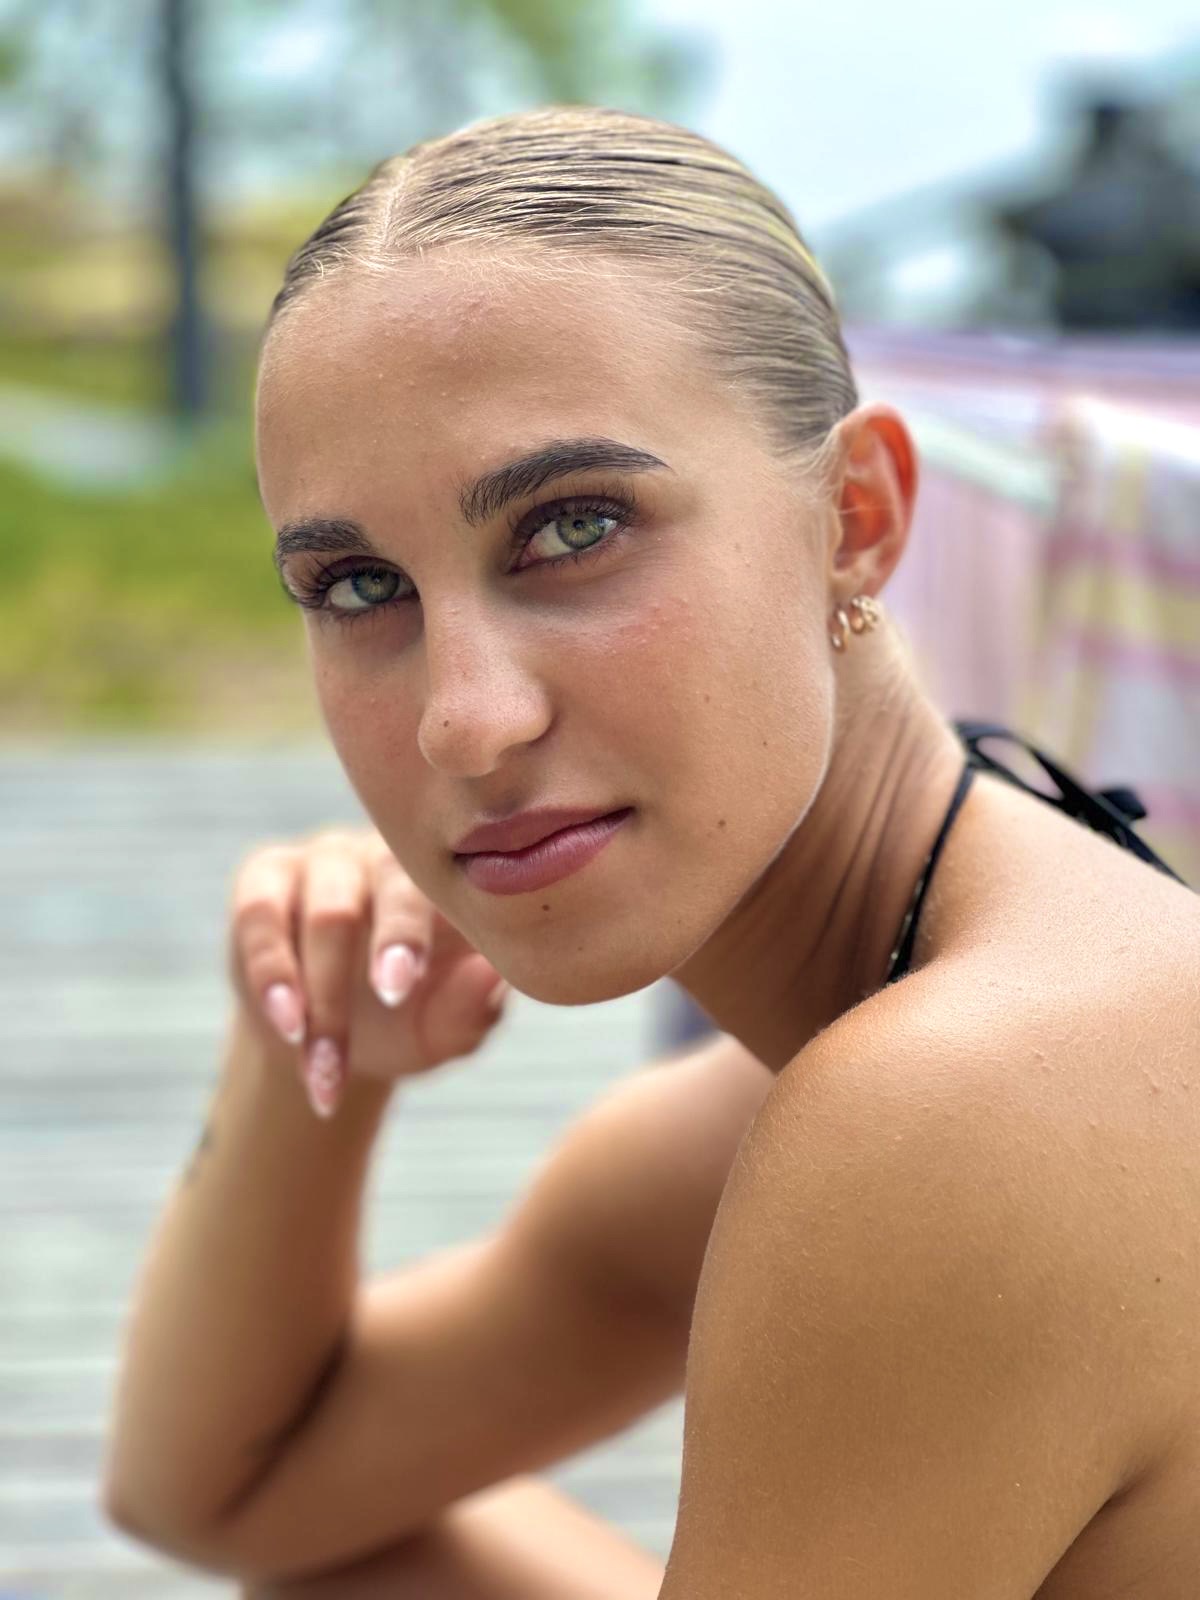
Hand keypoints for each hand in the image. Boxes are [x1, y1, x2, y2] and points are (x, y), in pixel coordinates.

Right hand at [226, 825, 508, 1117]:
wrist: (328, 1043)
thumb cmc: (404, 1024)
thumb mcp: (441, 1030)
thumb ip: (471, 1008)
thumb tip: (492, 975)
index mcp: (446, 882)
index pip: (452, 884)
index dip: (433, 930)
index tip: (409, 986)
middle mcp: (388, 856)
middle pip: (391, 881)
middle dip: (389, 944)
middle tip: (390, 1001)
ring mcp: (326, 860)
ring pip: (327, 912)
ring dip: (326, 994)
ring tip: (326, 1062)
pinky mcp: (265, 876)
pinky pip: (261, 914)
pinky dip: (272, 975)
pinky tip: (288, 1027)